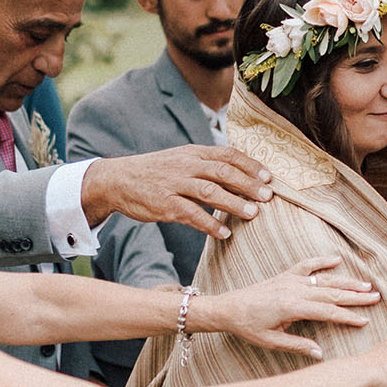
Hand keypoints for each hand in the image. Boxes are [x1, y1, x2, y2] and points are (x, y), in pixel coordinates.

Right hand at [82, 145, 274, 239]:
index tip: (269, 177)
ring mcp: (174, 184)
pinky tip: (225, 233)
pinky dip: (209, 224)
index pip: (227, 155)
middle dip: (248, 184)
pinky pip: (191, 214)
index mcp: (194, 153)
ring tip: (253, 214)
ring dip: (234, 203)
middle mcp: (186, 165)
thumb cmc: (156, 172)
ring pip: (209, 192)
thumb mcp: (181, 160)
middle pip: (223, 172)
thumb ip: (208, 166)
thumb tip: (241, 178)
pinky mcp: (164, 203)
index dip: (250, 165)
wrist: (117, 180)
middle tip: (268, 196)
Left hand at [196, 256, 381, 358]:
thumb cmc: (248, 327)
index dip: (347, 316)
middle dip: (355, 296)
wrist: (228, 308)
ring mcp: (290, 280)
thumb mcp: (272, 342)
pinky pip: (306, 265)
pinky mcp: (285, 275)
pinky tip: (337, 259)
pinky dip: (322, 261)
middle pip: (331, 293)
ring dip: (346, 281)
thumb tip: (321, 354)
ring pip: (324, 279)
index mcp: (292, 307)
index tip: (365, 319)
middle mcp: (294, 290)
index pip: (327, 312)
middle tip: (376, 297)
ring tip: (366, 284)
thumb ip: (298, 345)